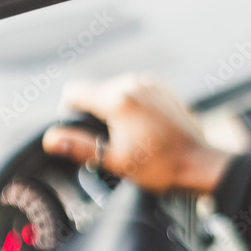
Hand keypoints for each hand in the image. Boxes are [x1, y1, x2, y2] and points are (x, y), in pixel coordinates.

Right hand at [41, 74, 231, 194]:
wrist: (199, 163)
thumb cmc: (160, 166)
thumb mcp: (115, 161)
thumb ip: (80, 147)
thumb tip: (51, 139)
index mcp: (117, 100)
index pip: (74, 92)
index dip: (70, 111)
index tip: (80, 131)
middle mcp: (132, 84)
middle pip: (95, 92)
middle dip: (96, 114)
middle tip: (112, 142)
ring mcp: (150, 83)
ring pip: (116, 90)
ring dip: (115, 110)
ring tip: (131, 137)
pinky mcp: (163, 88)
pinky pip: (136, 91)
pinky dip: (133, 106)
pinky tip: (144, 129)